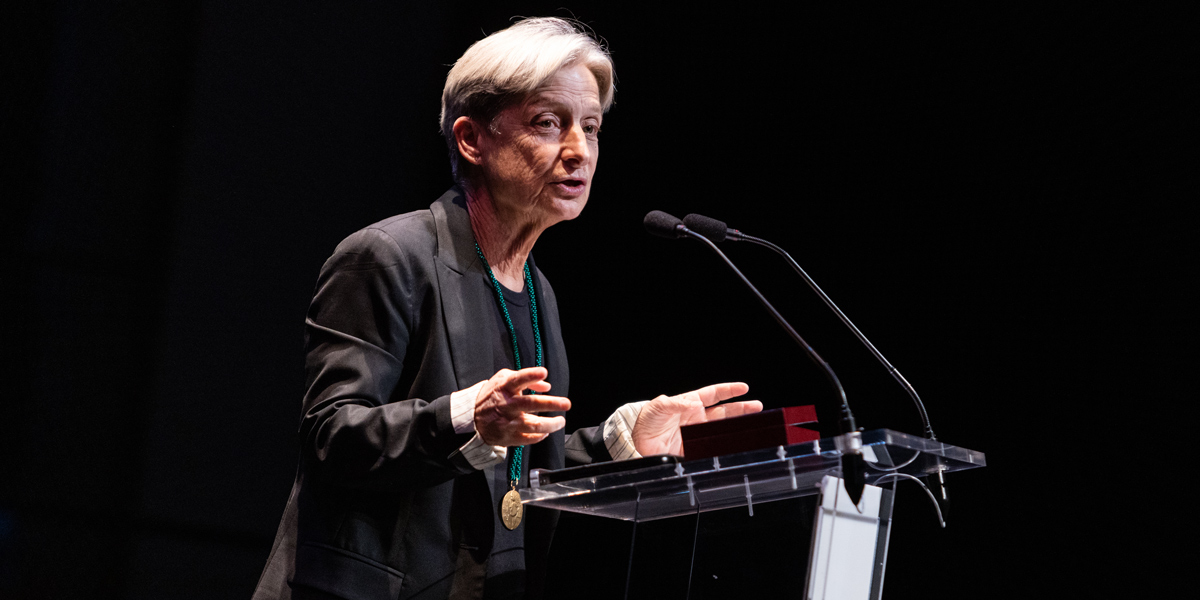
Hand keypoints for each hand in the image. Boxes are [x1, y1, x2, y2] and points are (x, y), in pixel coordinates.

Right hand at [474, 367, 570, 446]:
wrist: (472, 419)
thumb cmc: (492, 396)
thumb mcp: (503, 380)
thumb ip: (526, 379)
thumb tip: (546, 384)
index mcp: (504, 388)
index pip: (518, 379)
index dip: (531, 375)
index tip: (544, 371)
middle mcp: (507, 405)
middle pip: (531, 404)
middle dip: (551, 403)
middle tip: (566, 403)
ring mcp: (508, 422)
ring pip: (533, 425)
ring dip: (551, 424)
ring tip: (561, 421)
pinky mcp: (509, 437)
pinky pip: (529, 438)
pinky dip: (540, 435)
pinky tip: (546, 431)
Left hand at [632, 382, 760, 455]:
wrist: (637, 444)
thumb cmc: (645, 422)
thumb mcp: (658, 407)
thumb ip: (675, 404)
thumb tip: (693, 402)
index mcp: (690, 404)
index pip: (714, 394)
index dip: (728, 390)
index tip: (743, 387)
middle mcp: (696, 418)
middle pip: (725, 412)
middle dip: (742, 408)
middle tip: (757, 407)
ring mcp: (697, 434)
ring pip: (722, 428)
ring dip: (737, 426)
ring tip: (753, 424)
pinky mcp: (694, 449)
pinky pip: (713, 447)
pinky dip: (724, 445)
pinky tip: (735, 444)